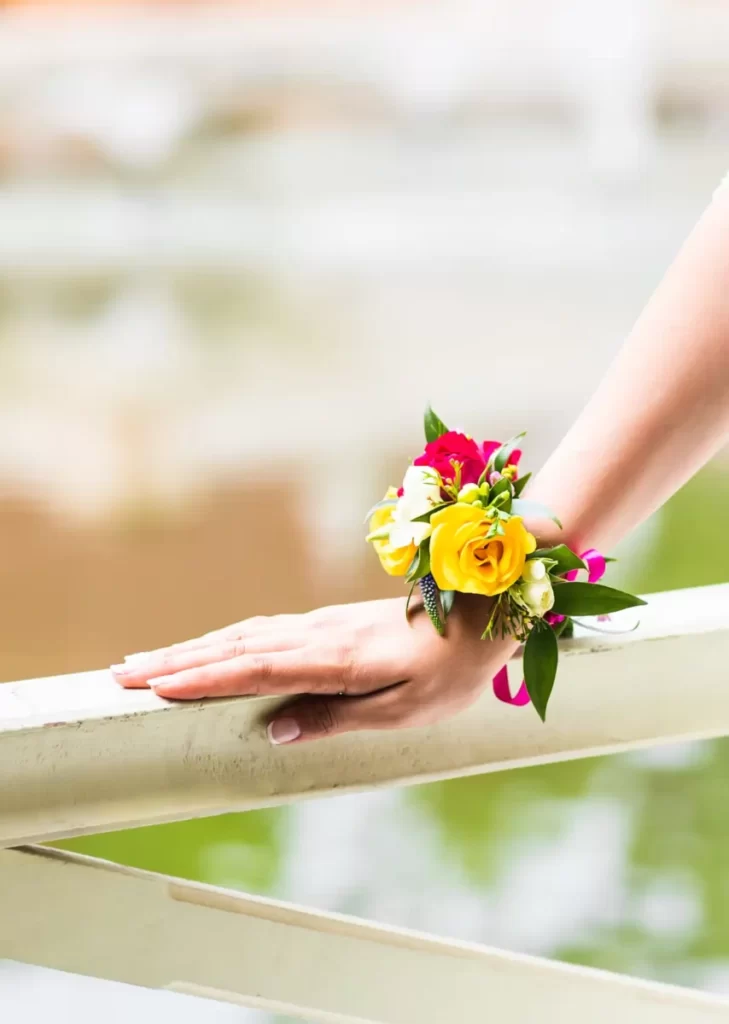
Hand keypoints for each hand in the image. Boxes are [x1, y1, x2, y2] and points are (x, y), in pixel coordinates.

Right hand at [111, 596, 516, 743]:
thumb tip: (273, 732)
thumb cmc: (447, 672)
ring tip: (146, 662)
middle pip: (232, 647)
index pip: (253, 669)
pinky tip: (207, 648)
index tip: (153, 688)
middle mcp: (317, 635)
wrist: (478, 613)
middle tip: (121, 675)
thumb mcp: (402, 712)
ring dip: (190, 648)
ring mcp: (318, 624)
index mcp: (334, 661)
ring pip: (241, 634)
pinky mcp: (325, 622)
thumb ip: (336, 719)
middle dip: (175, 662)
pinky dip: (223, 640)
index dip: (202, 679)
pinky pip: (260, 630)